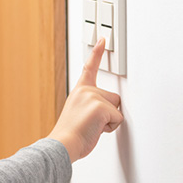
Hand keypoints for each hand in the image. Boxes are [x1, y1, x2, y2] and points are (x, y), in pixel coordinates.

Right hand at [48, 38, 122, 161]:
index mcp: (79, 91)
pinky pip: (118, 118)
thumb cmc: (70, 134)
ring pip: (117, 108)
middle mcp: (86, 90)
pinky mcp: (101, 107)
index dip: (97, 52)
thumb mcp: (79, 114)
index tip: (103, 39)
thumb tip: (108, 112)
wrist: (63, 143)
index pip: (89, 67)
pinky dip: (110, 127)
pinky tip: (95, 129)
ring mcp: (93, 97)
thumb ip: (92, 105)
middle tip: (91, 124)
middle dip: (109, 113)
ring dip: (110, 121)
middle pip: (114, 98)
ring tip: (92, 127)